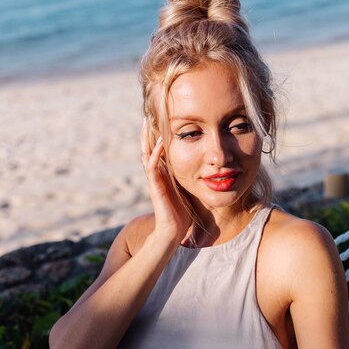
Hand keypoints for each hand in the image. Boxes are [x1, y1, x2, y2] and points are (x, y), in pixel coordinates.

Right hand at [141, 119, 191, 244]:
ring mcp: (154, 181)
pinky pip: (152, 167)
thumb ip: (187, 179)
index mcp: (163, 175)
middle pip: (148, 149)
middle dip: (147, 134)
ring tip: (147, 122)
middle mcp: (156, 176)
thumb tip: (201, 170)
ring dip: (147, 139)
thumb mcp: (186, 191)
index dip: (156, 137)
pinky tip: (159, 143)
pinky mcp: (155, 187)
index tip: (160, 121)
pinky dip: (155, 154)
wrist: (174, 232)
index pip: (157, 152)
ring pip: (146, 155)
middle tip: (147, 116)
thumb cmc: (181, 215)